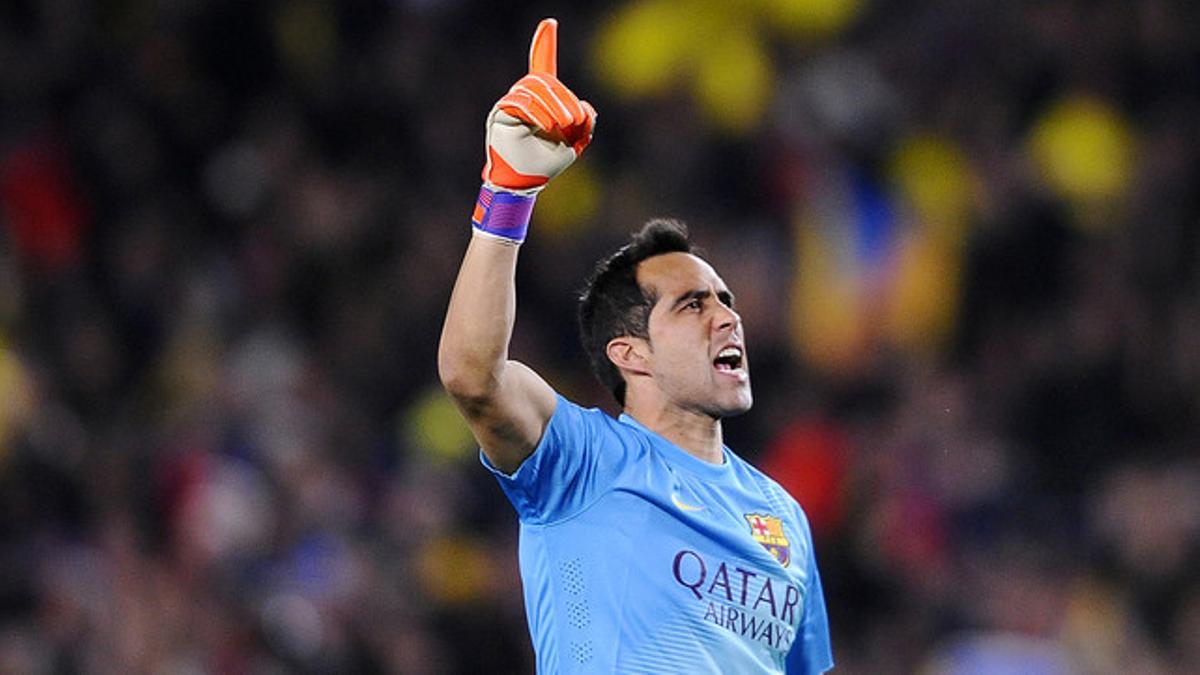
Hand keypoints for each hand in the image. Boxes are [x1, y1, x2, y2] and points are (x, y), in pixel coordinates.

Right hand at [482, 19, 596, 193]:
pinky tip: (548, 126)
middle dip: (563, 96)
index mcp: (542, 100)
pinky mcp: (501, 112)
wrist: (524, 183)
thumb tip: (585, 107)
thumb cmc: (546, 164)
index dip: (544, 44)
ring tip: (564, 125)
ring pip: (534, 87)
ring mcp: (511, 102)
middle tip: (574, 120)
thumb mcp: (575, 142)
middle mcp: (524, 96)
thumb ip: (585, 123)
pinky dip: (538, 112)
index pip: (542, 66)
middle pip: (544, 79)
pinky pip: (521, 101)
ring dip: (554, 105)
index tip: (549, 23)